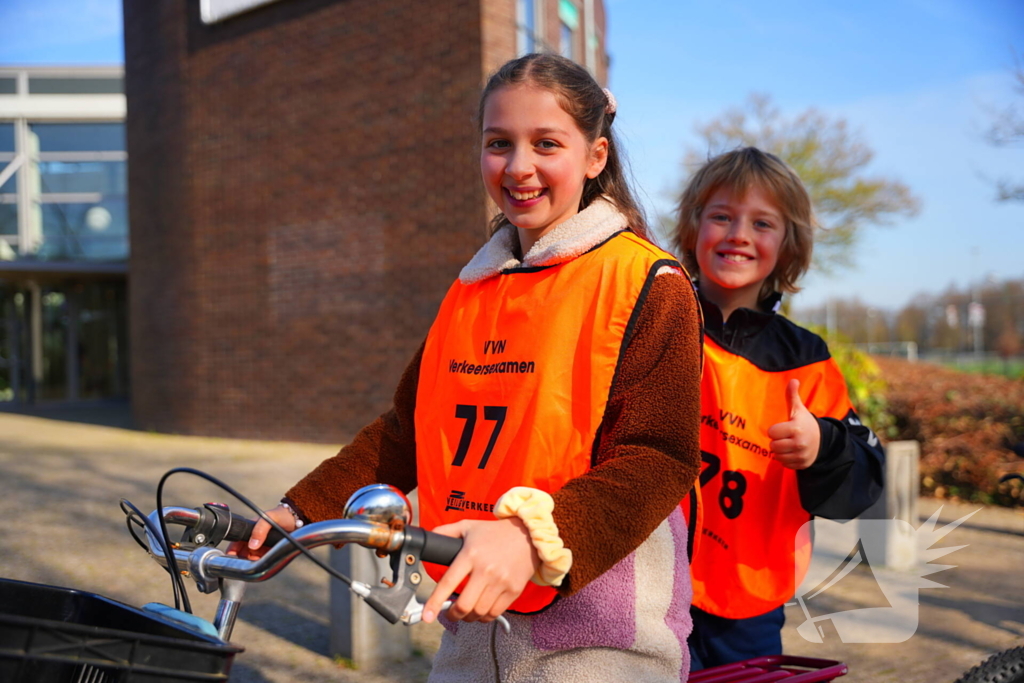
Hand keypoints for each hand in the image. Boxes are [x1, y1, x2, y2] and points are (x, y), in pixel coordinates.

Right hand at [225, 504, 296, 559]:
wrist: (298, 518)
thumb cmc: (282, 515)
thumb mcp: (269, 518)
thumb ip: (260, 529)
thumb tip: (252, 545)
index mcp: (249, 530)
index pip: (235, 543)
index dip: (231, 553)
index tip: (231, 561)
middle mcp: (253, 539)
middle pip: (242, 554)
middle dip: (241, 561)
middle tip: (246, 565)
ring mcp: (261, 546)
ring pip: (250, 559)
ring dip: (251, 563)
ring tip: (256, 564)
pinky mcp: (269, 551)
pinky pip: (262, 560)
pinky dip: (261, 563)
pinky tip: (263, 564)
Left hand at [422, 517, 539, 624]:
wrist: (529, 535)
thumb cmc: (495, 532)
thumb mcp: (469, 526)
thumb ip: (447, 532)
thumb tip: (429, 537)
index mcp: (470, 554)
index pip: (448, 583)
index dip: (435, 603)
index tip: (426, 616)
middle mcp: (485, 570)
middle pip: (464, 605)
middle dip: (453, 614)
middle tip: (450, 613)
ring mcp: (501, 582)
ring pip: (479, 612)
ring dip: (469, 617)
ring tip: (466, 612)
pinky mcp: (513, 590)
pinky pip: (495, 613)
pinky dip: (485, 617)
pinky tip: (481, 611)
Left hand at [767, 379, 820, 469]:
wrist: (822, 441)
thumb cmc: (805, 423)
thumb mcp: (799, 410)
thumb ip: (792, 396)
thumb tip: (793, 380)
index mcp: (796, 428)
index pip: (771, 433)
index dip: (775, 430)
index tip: (783, 428)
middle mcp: (799, 443)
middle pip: (772, 446)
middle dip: (776, 441)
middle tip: (786, 437)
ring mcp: (801, 455)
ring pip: (777, 456)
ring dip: (780, 451)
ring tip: (789, 444)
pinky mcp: (801, 464)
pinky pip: (783, 464)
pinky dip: (786, 459)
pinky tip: (793, 452)